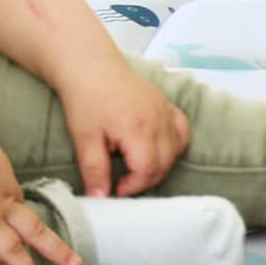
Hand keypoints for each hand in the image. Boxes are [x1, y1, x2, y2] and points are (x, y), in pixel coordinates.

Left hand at [59, 65, 190, 198]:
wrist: (90, 66)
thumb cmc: (86, 99)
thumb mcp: (84, 138)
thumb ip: (94, 170)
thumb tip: (100, 197)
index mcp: (137, 129)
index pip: (147, 170)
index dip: (133, 187)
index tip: (116, 189)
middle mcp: (157, 120)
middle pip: (164, 163)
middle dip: (145, 180)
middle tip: (125, 182)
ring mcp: (164, 110)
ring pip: (175, 149)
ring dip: (159, 165)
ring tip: (136, 167)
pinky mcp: (165, 103)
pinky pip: (181, 129)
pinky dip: (175, 144)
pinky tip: (158, 149)